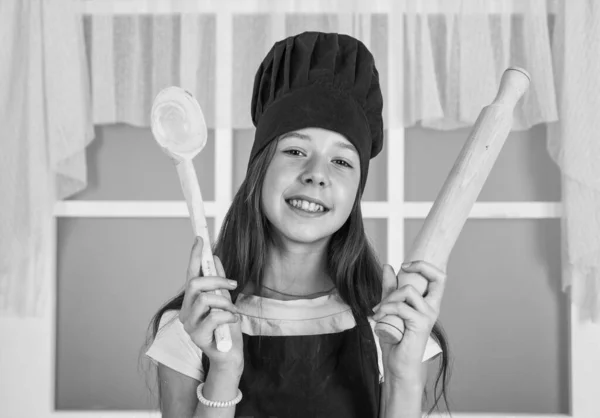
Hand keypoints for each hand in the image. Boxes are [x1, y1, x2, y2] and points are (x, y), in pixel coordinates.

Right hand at [179, 237, 243, 373]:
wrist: (230, 356)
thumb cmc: (227, 328)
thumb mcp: (225, 300)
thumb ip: (218, 283)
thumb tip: (213, 258)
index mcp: (191, 301)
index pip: (190, 274)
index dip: (195, 256)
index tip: (200, 237)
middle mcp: (185, 311)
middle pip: (194, 283)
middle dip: (216, 279)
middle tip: (233, 283)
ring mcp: (188, 324)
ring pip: (204, 299)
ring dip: (225, 301)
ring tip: (233, 310)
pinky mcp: (196, 336)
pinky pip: (214, 316)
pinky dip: (228, 315)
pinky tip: (233, 321)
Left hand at [372, 261, 446, 382]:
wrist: (397, 364)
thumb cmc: (396, 339)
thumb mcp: (390, 308)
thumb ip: (390, 289)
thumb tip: (388, 267)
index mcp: (428, 303)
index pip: (439, 277)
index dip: (424, 265)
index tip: (404, 265)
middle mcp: (432, 308)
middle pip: (439, 278)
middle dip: (420, 267)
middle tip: (402, 268)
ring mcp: (428, 316)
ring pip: (408, 291)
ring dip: (388, 298)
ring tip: (378, 310)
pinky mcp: (420, 324)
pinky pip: (401, 307)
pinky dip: (385, 309)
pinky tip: (378, 317)